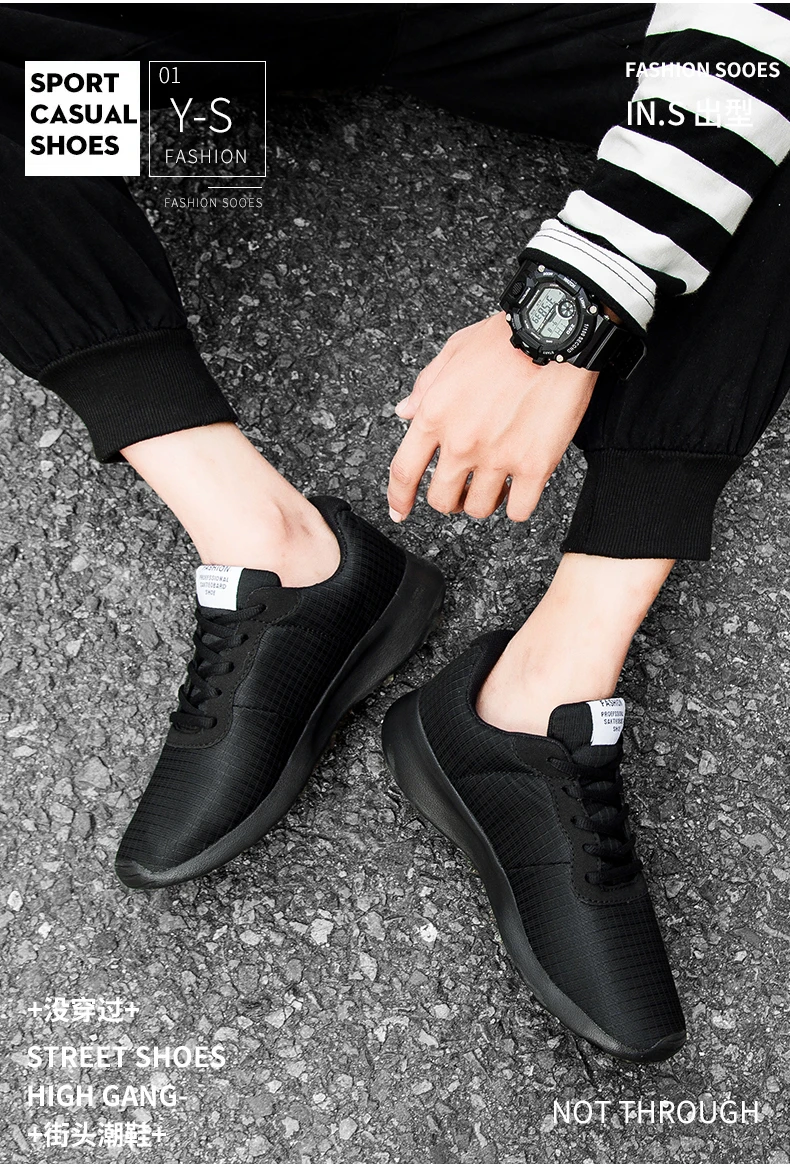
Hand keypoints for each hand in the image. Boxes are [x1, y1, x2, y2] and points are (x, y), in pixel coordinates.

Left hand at [387, 312, 596, 522]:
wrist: (555, 333)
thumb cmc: (506, 338)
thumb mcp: (453, 352)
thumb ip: (425, 387)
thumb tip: (404, 412)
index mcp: (435, 415)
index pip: (404, 471)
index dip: (398, 499)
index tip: (399, 511)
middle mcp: (461, 442)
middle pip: (441, 499)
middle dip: (449, 500)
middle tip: (461, 490)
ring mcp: (498, 457)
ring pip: (480, 509)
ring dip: (484, 502)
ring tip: (495, 485)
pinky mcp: (535, 465)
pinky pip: (519, 510)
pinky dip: (517, 506)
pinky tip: (520, 490)